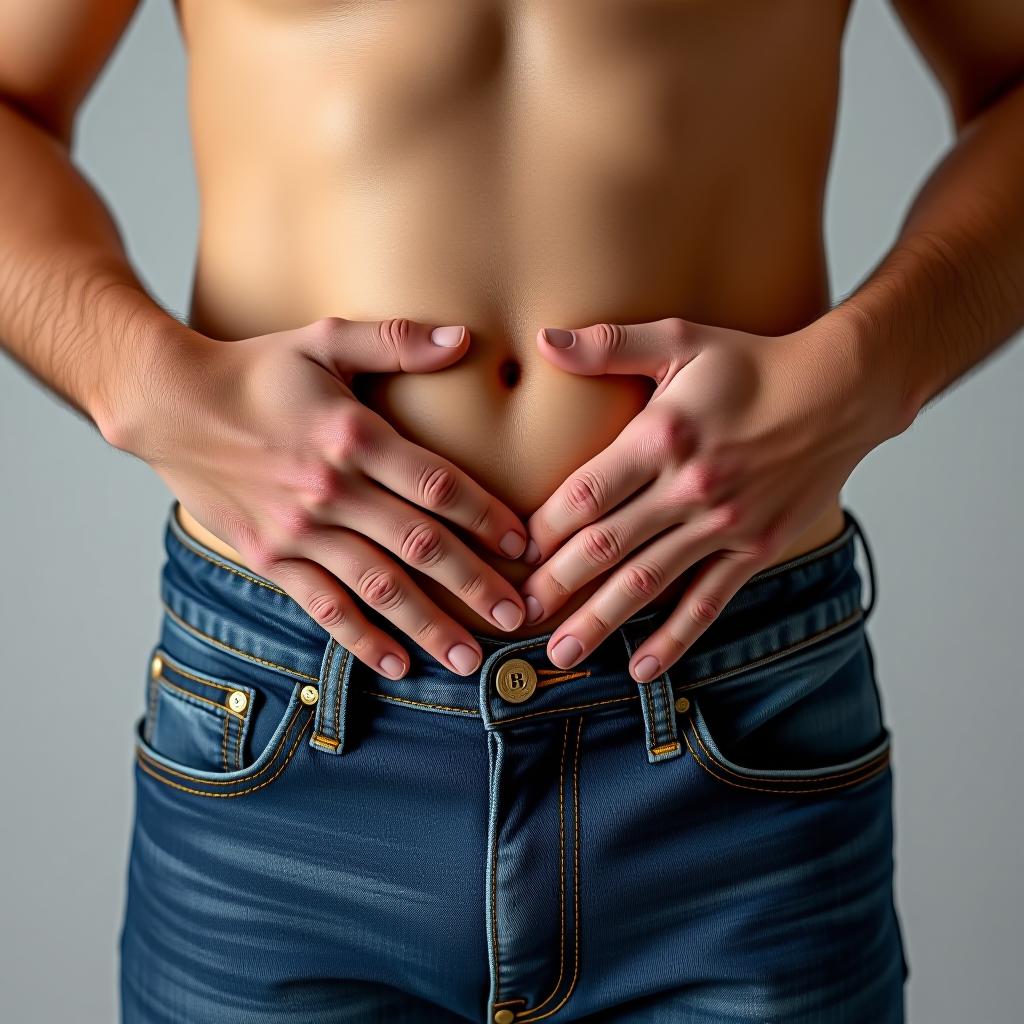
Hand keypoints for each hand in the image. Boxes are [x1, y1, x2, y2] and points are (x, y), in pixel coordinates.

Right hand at [120, 316, 530, 678]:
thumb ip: (396, 341)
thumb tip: (464, 339)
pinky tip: (397, 664)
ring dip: (429, 625)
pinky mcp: (271, 558)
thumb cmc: (256, 371)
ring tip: (471, 660)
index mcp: (353, 435)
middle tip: (517, 615)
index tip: (524, 544)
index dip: (486, 517)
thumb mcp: (324, 340)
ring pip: (378, 586)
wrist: (171, 406)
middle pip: (419, 545)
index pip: (438, 484)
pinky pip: (324, 606)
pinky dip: (362, 639)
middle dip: (475, 584)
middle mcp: (331, 489)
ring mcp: (299, 530)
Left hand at [517, 315, 902, 680]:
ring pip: (647, 584)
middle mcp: (689, 488)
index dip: (543, 528)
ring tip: (560, 656)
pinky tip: (642, 669)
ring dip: (599, 623)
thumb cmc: (754, 363)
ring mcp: (724, 525)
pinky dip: (674, 639)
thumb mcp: (682, 339)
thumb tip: (542, 341)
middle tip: (514, 617)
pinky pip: (707, 603)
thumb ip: (610, 346)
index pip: (585, 494)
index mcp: (662, 436)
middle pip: (605, 547)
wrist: (842, 391)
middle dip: (555, 586)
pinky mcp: (756, 550)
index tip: (511, 553)